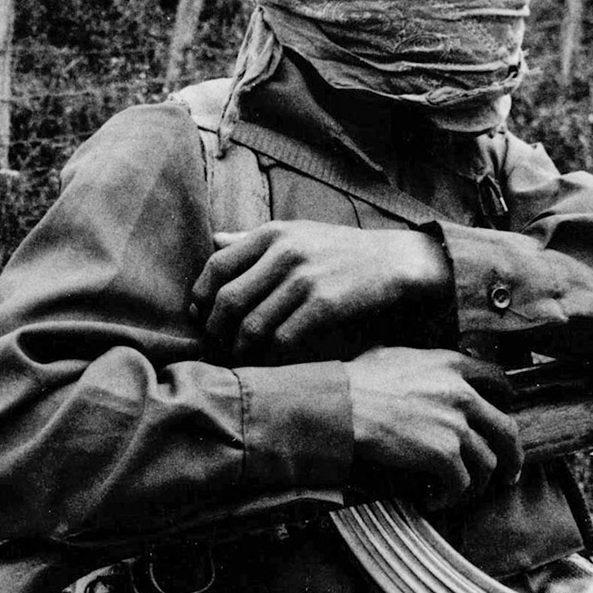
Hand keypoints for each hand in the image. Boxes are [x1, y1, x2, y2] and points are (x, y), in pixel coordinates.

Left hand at [190, 223, 449, 358]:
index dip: (201, 295)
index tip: (201, 314)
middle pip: (228, 300)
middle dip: (217, 329)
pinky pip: (282, 340)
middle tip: (218, 343)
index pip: (216, 265)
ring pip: (252, 326)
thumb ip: (252, 239)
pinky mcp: (323, 306)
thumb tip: (213, 241)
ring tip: (242, 355)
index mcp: (272, 234)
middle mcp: (284, 253)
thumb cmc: (338, 250)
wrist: (392, 260)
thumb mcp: (296, 232)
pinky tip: (270, 360)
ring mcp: (304, 280)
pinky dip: (271, 356)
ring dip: (241, 349)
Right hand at [344, 347, 522, 508]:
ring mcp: (456, 426)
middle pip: (506, 429)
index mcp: (453, 365)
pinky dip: (450, 497)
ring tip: (462, 493)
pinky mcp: (443, 454)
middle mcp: (463, 394)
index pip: (497, 381)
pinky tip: (434, 500)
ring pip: (487, 463)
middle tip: (508, 471)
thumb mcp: (397, 355)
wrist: (343, 405)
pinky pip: (460, 483)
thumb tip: (419, 369)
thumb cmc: (358, 380)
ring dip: (477, 483)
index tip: (501, 418)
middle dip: (512, 455)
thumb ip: (423, 363)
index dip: (505, 402)